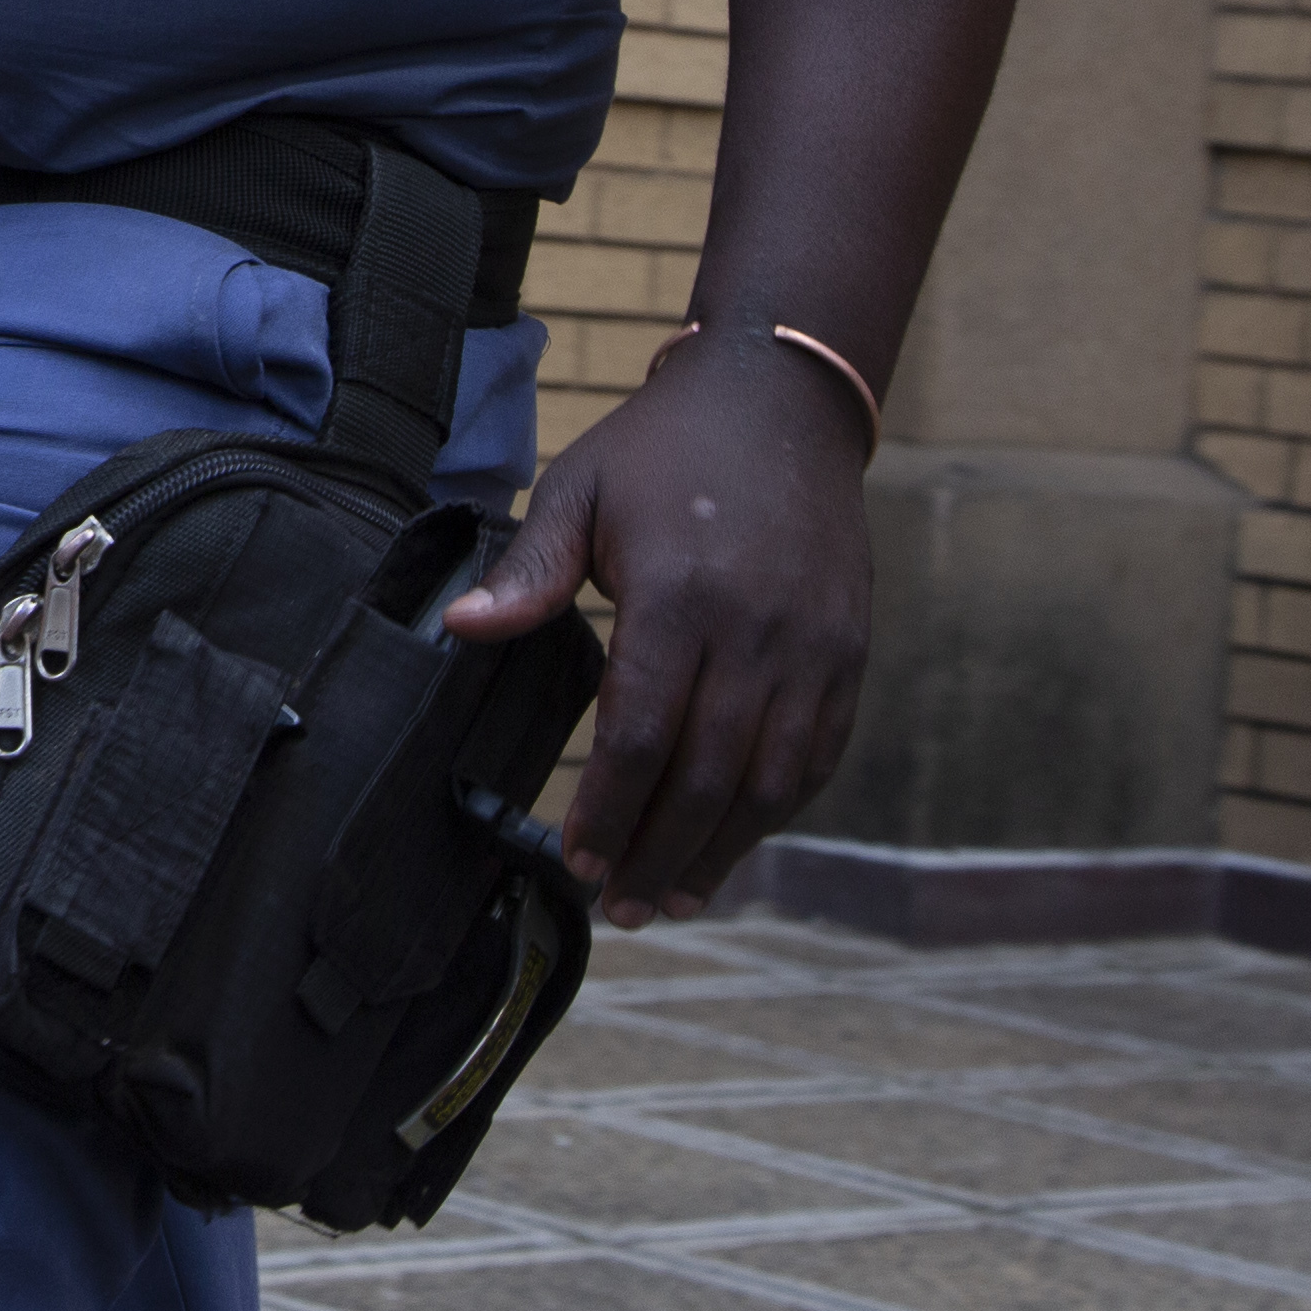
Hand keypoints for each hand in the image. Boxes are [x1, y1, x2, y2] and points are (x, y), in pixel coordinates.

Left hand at [438, 340, 875, 925]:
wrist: (781, 403)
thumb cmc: (664, 450)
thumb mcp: (581, 487)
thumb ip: (528, 571)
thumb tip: (461, 628)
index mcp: (679, 595)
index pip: (640, 734)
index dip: (609, 811)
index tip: (577, 861)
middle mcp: (756, 631)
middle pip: (706, 777)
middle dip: (658, 855)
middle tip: (620, 907)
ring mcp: (814, 648)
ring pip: (769, 783)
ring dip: (720, 853)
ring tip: (672, 901)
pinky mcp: (849, 654)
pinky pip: (817, 757)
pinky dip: (775, 812)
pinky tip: (734, 845)